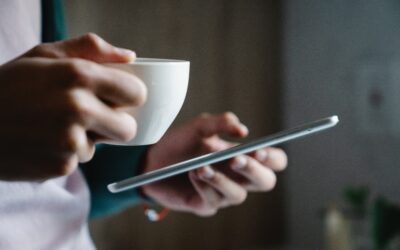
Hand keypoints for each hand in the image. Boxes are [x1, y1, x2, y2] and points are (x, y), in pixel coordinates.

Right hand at [0, 33, 146, 179]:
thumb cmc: (10, 86)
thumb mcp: (45, 56)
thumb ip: (91, 49)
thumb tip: (131, 57)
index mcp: (79, 74)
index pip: (137, 93)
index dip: (130, 97)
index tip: (120, 99)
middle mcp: (78, 107)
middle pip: (129, 128)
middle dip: (115, 124)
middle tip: (92, 117)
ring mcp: (69, 139)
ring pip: (102, 146)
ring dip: (86, 138)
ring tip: (54, 127)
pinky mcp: (60, 165)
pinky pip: (79, 160)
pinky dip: (66, 154)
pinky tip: (43, 142)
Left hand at [142, 112, 286, 215]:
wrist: (151, 159)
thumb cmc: (179, 142)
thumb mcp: (199, 126)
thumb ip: (221, 122)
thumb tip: (243, 130)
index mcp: (242, 155)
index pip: (273, 161)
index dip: (273, 158)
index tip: (260, 152)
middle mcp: (237, 176)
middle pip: (265, 182)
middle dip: (254, 171)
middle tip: (237, 159)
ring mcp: (222, 192)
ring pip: (238, 195)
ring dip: (223, 180)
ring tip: (202, 166)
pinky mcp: (205, 204)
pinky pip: (213, 200)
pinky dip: (204, 185)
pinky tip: (193, 173)